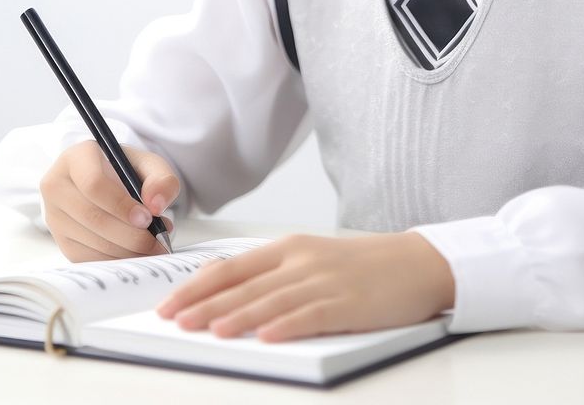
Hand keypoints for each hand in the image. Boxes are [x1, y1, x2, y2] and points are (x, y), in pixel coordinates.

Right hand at [40, 139, 177, 261]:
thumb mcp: (150, 165)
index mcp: (76, 157)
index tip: (148, 217)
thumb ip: (162, 179)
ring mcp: (54, 215)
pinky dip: (115, 259)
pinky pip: (87, 257)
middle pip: (91, 216)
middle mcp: (56, 185)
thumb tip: (156, 204)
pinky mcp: (60, 240)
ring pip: (89, 240)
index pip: (93, 184)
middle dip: (128, 234)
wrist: (111, 183)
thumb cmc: (129, 171)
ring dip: (125, 250)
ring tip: (152, 248)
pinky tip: (136, 254)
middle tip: (156, 241)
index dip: (121, 204)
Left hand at [156, 232, 455, 341]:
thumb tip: (218, 282)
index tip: (168, 304)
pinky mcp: (349, 302)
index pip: (232, 266)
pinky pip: (313, 314)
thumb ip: (267, 270)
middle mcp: (302, 259)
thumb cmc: (359, 266)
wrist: (414, 263)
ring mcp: (326, 280)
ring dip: (240, 316)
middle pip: (246, 284)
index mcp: (289, 247)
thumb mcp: (308, 257)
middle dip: (207, 305)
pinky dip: (289, 325)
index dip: (197, 286)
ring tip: (211, 332)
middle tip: (176, 322)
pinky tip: (268, 336)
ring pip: (273, 299)